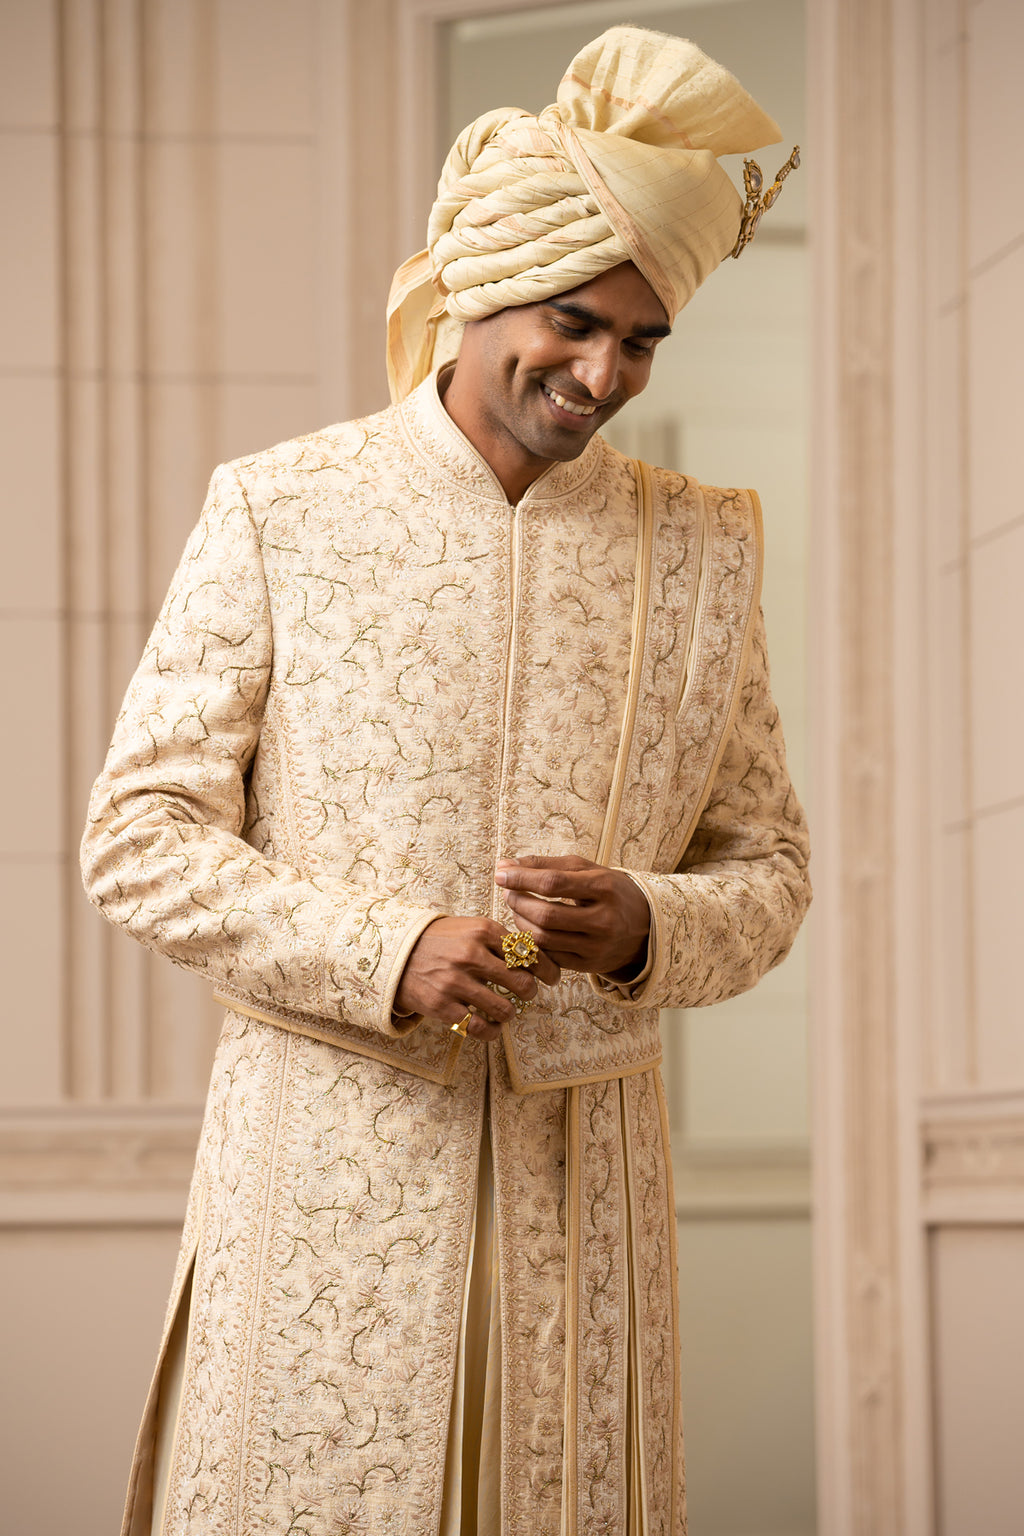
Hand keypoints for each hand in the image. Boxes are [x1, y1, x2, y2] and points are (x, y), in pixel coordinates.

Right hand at [394, 915, 561, 1042]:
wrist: (396, 952)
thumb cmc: (441, 940)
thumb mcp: (470, 927)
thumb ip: (501, 938)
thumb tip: (538, 955)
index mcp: (482, 930)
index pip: (529, 952)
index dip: (547, 968)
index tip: (551, 977)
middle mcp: (471, 954)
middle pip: (522, 982)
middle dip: (530, 992)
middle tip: (527, 994)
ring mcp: (456, 981)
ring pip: (505, 1008)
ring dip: (511, 1013)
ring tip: (506, 1010)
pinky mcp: (443, 1006)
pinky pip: (480, 1027)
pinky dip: (492, 1031)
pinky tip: (492, 1027)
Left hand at [494, 856, 650, 977]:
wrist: (645, 926)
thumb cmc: (609, 890)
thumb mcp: (586, 869)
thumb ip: (546, 865)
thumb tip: (504, 865)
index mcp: (604, 888)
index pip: (554, 883)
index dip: (522, 879)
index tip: (501, 875)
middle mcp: (603, 920)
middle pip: (545, 915)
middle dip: (518, 902)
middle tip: (508, 892)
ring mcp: (596, 947)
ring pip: (543, 939)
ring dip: (520, 921)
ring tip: (517, 907)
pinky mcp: (589, 966)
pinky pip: (549, 956)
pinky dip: (532, 941)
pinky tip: (529, 927)